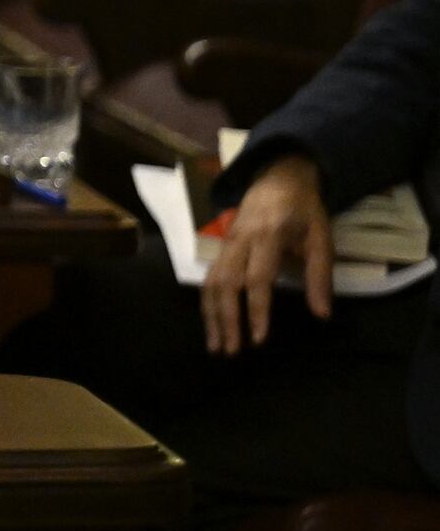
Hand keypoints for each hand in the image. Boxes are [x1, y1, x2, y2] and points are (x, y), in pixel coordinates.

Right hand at [203, 153, 329, 354]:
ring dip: (211, 316)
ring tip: (216, 346)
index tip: (258, 339)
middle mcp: (240, 240)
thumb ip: (319, 276)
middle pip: (225, 284)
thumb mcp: (321, 239)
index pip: (256, 278)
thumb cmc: (305, 211)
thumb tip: (322, 316)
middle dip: (226, 320)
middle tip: (230, 351)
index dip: (256, 310)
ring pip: (211, 282)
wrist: (279, 178)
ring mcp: (226, 243)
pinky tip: (212, 324)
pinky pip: (209, 278)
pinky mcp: (221, 248)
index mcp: (267, 236)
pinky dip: (208, 304)